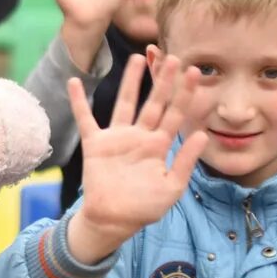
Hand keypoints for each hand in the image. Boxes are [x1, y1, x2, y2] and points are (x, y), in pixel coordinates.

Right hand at [66, 55, 207, 262]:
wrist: (113, 220)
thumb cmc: (144, 207)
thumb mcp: (172, 187)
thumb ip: (185, 161)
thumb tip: (202, 135)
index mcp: (159, 146)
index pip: (175, 115)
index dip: (185, 94)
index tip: (195, 73)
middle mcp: (140, 136)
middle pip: (154, 103)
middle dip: (164, 81)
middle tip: (174, 58)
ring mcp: (117, 138)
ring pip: (125, 103)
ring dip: (131, 82)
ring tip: (138, 58)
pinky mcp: (95, 144)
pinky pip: (86, 119)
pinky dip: (79, 101)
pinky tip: (74, 82)